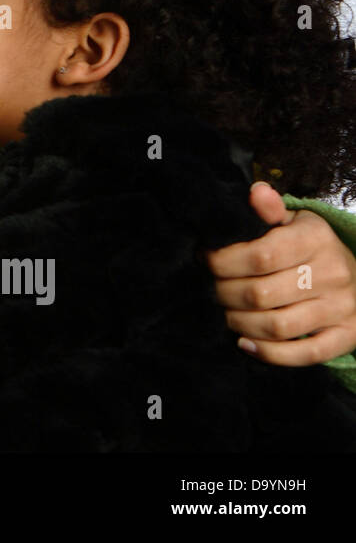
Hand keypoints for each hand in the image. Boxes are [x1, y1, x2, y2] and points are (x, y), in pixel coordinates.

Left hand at [206, 181, 355, 364]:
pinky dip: (269, 353)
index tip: (205, 260)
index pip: (260, 256)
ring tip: (226, 313)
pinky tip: (245, 342)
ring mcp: (342, 308)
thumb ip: (271, 211)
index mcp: (316, 240)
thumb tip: (256, 192)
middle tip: (211, 289)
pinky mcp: (346, 337)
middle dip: (224, 294)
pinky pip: (305, 354)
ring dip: (240, 323)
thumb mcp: (295, 222)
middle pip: (261, 294)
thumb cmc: (312, 248)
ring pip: (277, 326)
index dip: (223, 262)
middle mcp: (332, 274)